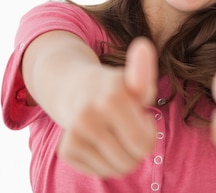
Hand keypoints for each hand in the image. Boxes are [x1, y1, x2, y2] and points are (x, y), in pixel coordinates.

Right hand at [57, 37, 157, 176]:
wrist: (76, 89)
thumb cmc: (116, 88)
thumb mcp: (134, 80)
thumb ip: (143, 69)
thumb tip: (143, 45)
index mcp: (112, 98)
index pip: (144, 141)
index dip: (149, 132)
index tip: (142, 115)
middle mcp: (88, 116)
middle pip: (133, 158)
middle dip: (139, 146)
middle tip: (132, 127)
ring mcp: (74, 134)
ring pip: (117, 168)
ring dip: (125, 155)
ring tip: (119, 134)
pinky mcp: (66, 150)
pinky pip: (101, 171)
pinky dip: (107, 162)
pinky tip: (103, 142)